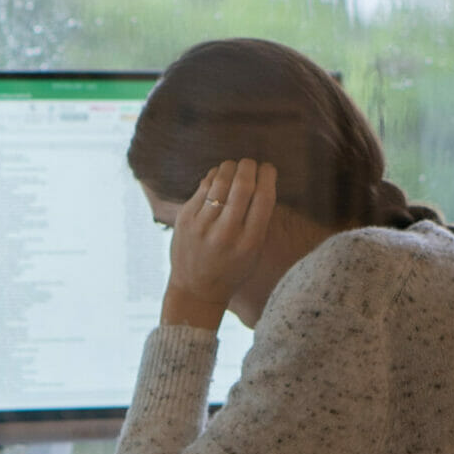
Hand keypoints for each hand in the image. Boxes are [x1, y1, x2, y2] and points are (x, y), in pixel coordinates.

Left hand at [162, 160, 276, 329]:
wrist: (196, 289)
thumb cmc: (231, 269)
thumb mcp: (254, 252)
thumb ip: (259, 221)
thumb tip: (262, 182)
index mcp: (249, 242)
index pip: (264, 198)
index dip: (268, 176)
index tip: (268, 168)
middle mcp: (226, 233)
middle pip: (242, 186)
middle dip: (249, 167)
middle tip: (251, 163)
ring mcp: (202, 225)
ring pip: (220, 182)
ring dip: (230, 167)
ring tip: (235, 166)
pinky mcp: (185, 219)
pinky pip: (203, 188)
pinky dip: (214, 177)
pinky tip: (219, 176)